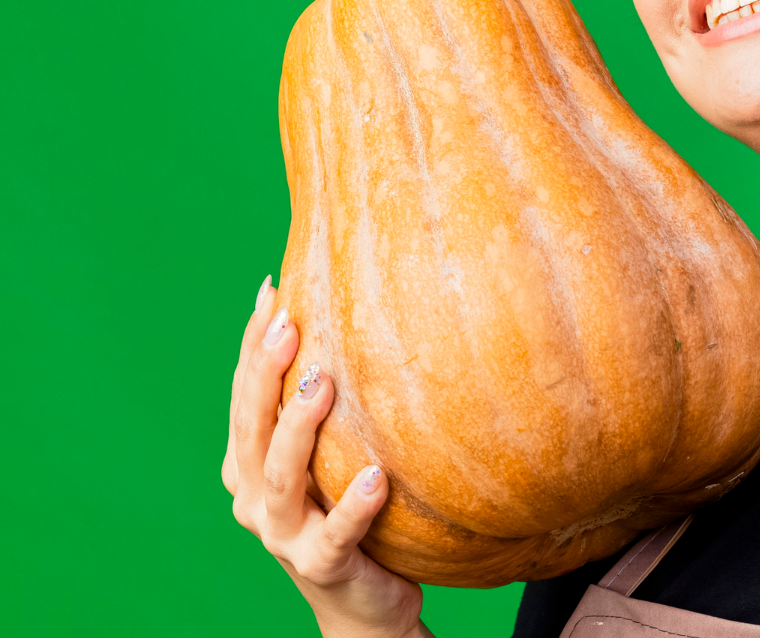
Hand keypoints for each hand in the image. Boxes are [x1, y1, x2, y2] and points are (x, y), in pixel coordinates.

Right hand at [224, 276, 432, 637]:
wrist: (363, 604)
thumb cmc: (344, 513)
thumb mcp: (326, 457)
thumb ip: (323, 405)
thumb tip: (342, 316)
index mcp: (247, 467)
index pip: (244, 397)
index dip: (252, 347)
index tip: (270, 294)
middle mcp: (254, 498)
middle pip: (251, 429)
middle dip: (264, 375)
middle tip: (288, 326)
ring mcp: (284, 536)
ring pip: (280, 478)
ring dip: (299, 428)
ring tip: (324, 384)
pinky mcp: (323, 566)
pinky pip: (336, 535)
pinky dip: (353, 507)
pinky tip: (377, 478)